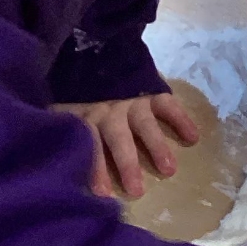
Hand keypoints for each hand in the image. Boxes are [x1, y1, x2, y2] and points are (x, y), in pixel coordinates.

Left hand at [55, 91, 199, 200]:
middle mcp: (109, 111)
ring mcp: (132, 100)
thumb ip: (60, 128)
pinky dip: (180, 120)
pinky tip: (192, 138)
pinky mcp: (151, 90)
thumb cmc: (79, 92)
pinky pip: (167, 105)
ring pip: (144, 125)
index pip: (90, 144)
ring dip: (156, 146)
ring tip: (169, 170)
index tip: (103, 194)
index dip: (96, 168)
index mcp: (87, 118)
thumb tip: (53, 157)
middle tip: (137, 191)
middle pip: (118, 139)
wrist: (94, 51)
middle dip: (127, 164)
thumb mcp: (61, 108)